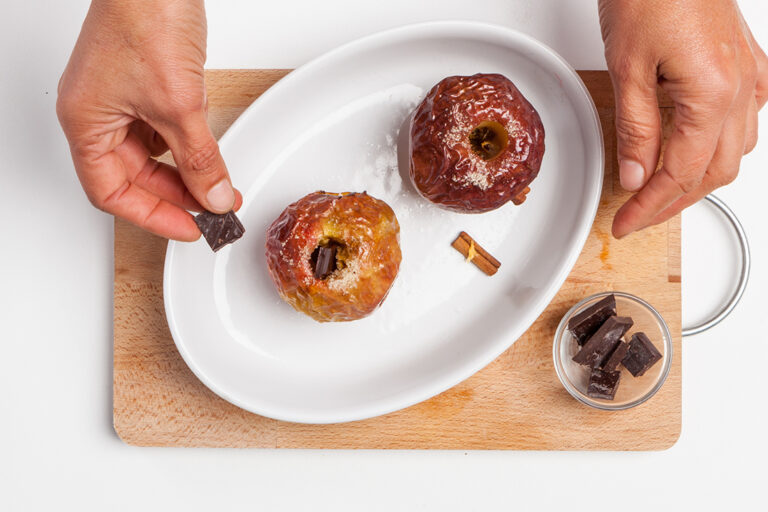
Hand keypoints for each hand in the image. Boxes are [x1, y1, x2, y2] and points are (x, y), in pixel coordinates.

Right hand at [56, 0, 240, 240]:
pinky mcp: (143, 85)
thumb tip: (213, 197)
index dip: (154, 217)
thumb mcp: (180, 106)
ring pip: (152, 155)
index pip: (113, 193)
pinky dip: (186, 143)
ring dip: (186, 171)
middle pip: (135, 177)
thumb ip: (200, 159)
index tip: (190, 230)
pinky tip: (208, 149)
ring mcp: (119, 99)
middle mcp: (97, 114)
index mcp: (86, 123)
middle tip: (214, 210)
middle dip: (178, 195)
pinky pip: (163, 129)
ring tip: (219, 184)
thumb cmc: (145, 18)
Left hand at [599, 0, 767, 237]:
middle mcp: (742, 88)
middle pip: (714, 172)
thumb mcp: (627, 68)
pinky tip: (694, 150)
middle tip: (637, 216)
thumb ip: (635, 130)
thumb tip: (636, 176)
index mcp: (714, 94)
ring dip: (697, 179)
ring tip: (660, 193)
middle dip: (673, 202)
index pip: (680, 174)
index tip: (625, 223)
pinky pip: (743, 121)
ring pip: (733, 151)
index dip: (649, 207)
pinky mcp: (745, 63)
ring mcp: (749, 75)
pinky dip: (716, 147)